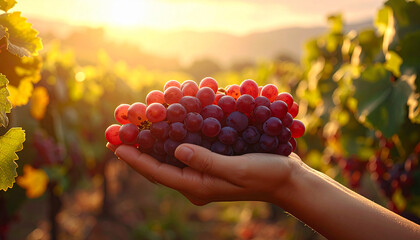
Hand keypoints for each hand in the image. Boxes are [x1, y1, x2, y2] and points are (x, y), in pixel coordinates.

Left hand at [107, 143, 304, 205]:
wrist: (287, 180)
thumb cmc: (266, 176)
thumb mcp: (237, 170)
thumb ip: (206, 161)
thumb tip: (177, 149)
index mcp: (198, 186)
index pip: (159, 173)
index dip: (136, 160)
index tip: (116, 146)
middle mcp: (196, 181)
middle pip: (159, 165)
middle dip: (138, 150)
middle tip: (117, 134)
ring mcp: (204, 172)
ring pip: (171, 157)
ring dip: (154, 142)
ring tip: (137, 127)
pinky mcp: (212, 162)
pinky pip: (187, 150)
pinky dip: (174, 137)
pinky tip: (169, 125)